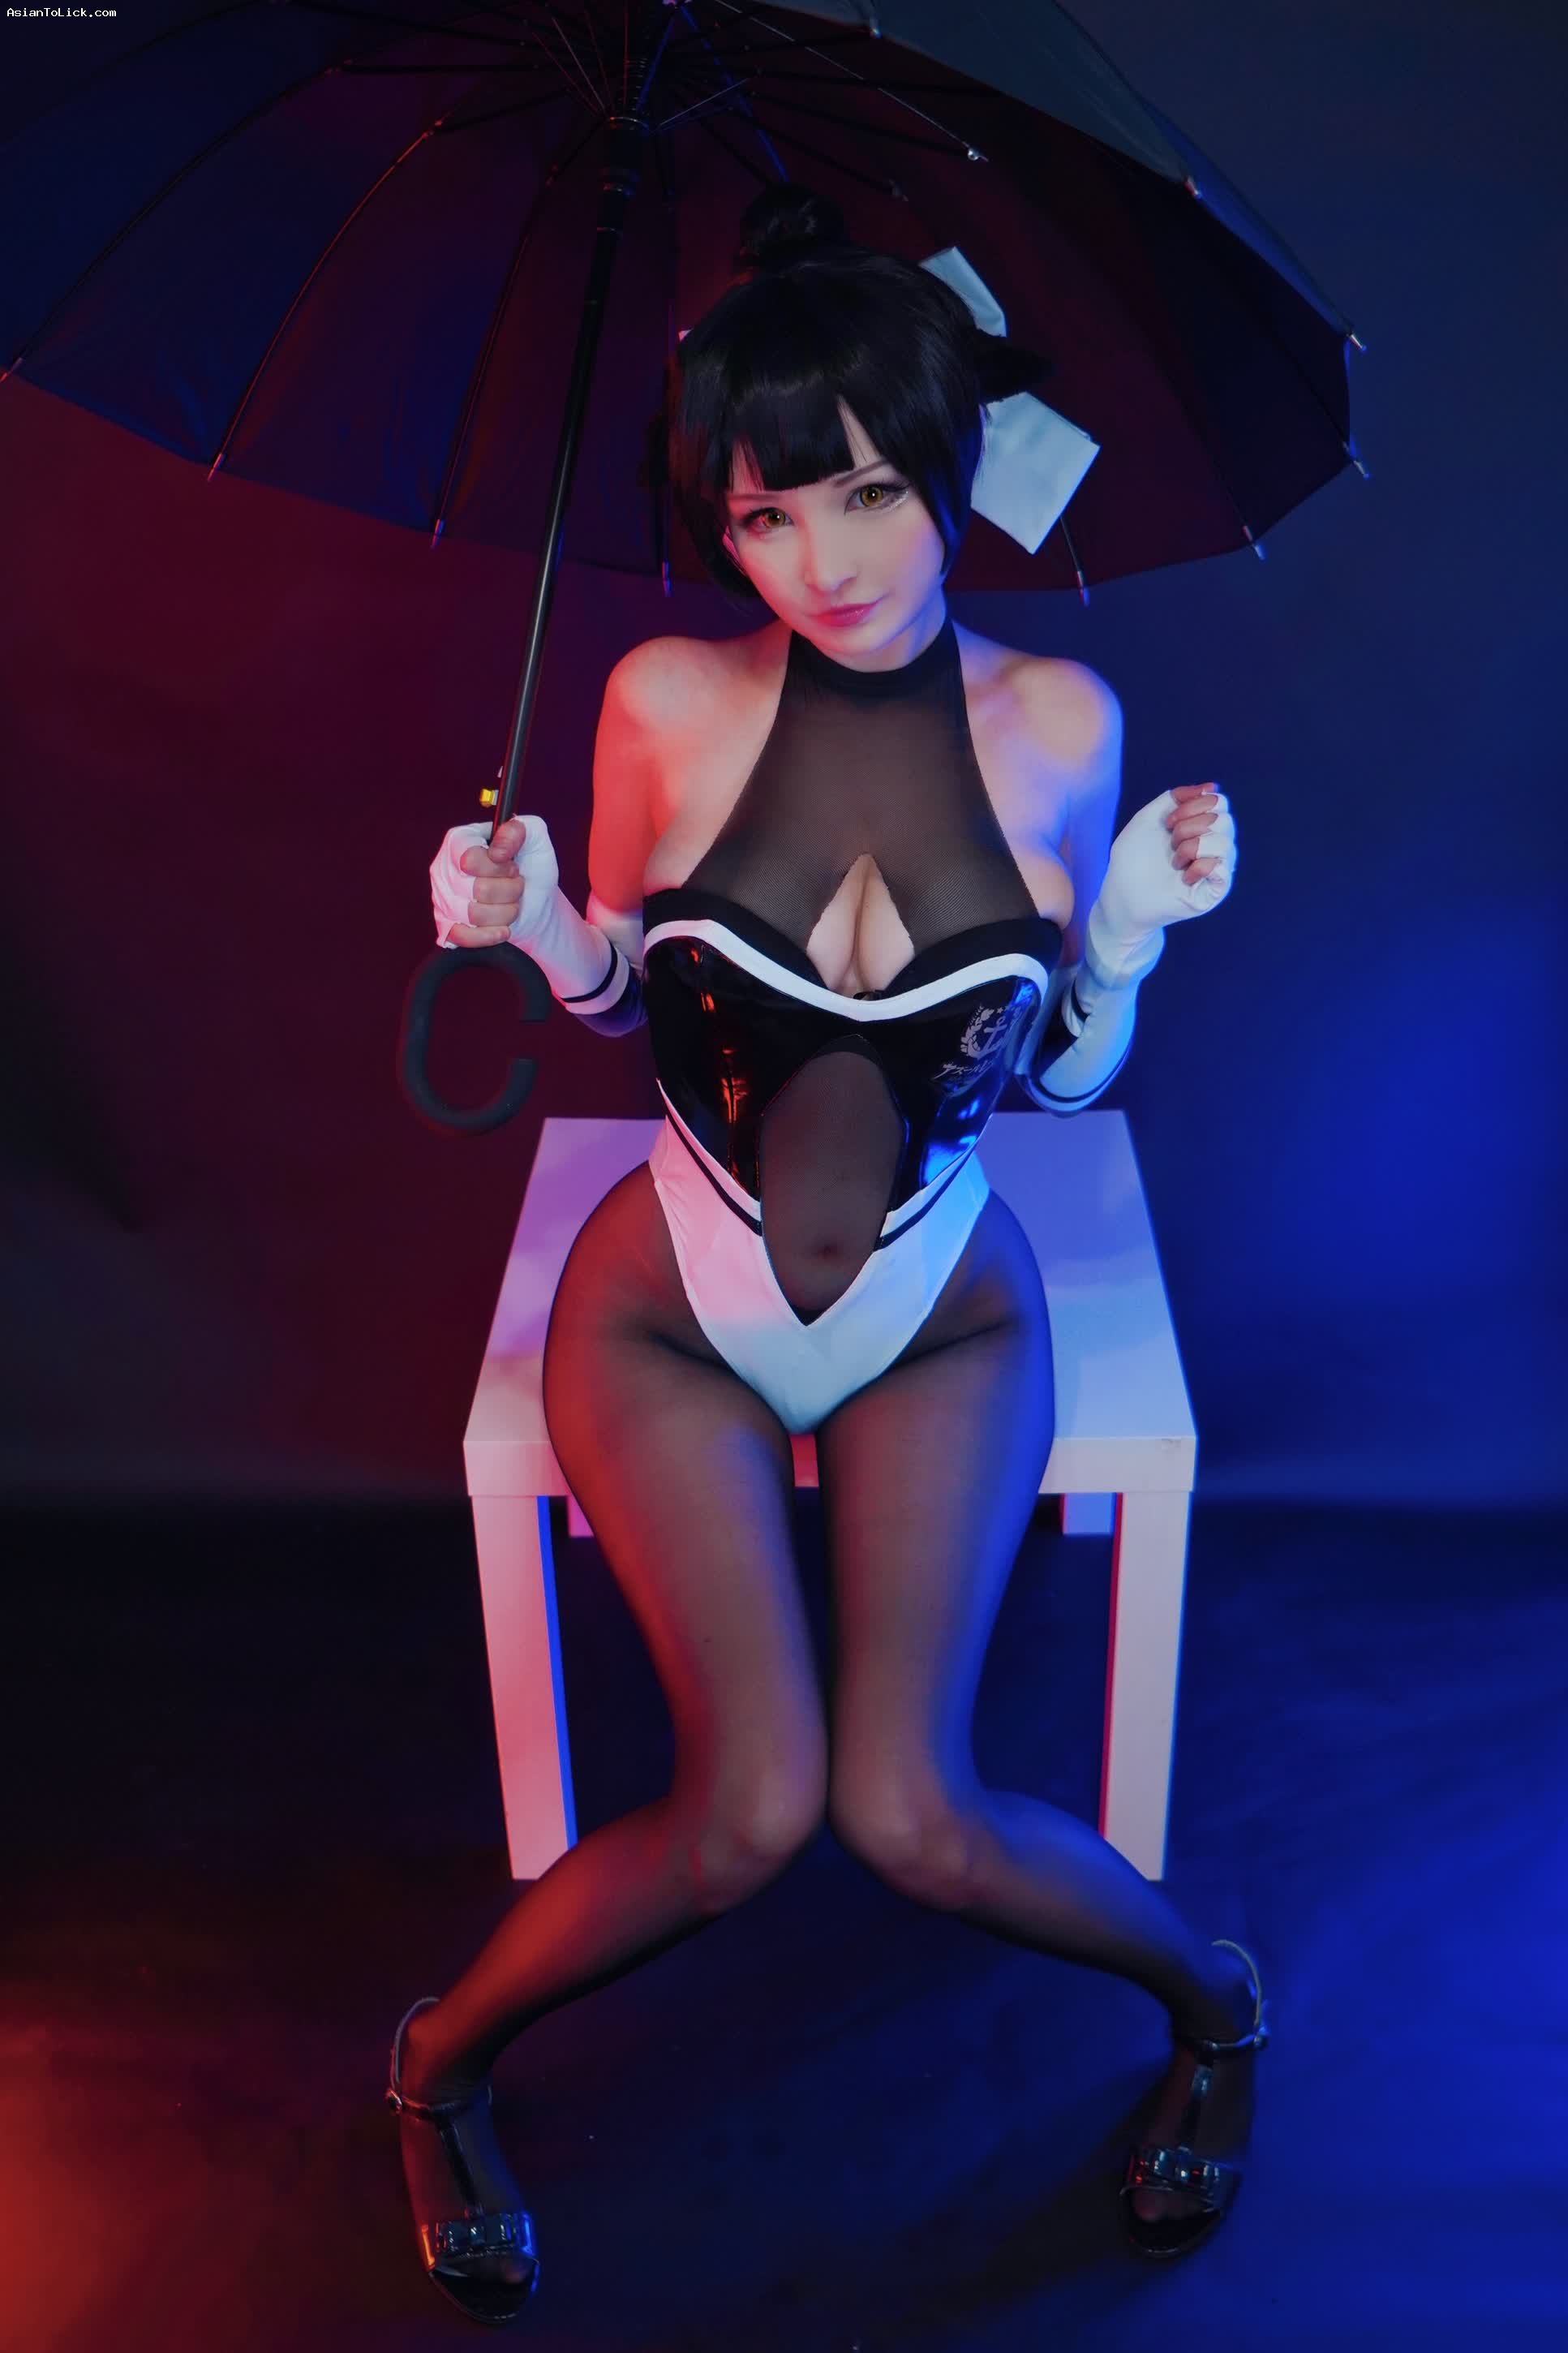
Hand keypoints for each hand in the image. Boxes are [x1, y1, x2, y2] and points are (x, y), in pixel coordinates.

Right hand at [429, 813, 552, 949]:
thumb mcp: (535, 837)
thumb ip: (517, 830)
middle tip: (515, 885)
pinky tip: (503, 929)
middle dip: (509, 890)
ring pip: (474, 915)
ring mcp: (442, 898)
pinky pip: (462, 936)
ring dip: (505, 912)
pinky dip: (489, 935)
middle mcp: (444, 868)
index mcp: (459, 841)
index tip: (513, 864)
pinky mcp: (447, 926)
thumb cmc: (531, 867)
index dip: (499, 867)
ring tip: (511, 903)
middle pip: (477, 889)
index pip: (470, 859)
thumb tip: (496, 852)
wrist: (537, 903)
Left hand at [1084, 784, 1236, 987]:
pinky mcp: (1215, 891)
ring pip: (1225, 842)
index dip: (1194, 805)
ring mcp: (1216, 868)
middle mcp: (1213, 845)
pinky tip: (1184, 877)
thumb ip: (1175, 797)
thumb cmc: (1132, 858)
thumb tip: (1212, 787)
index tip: (1168, 822)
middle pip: (1225, 819)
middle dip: (1190, 826)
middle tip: (1171, 843)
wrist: (1121, 893)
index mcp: (1200, 827)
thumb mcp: (1149, 818)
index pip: (1219, 802)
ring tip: (1175, 862)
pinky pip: (1223, 869)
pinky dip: (1200, 867)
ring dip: (1192, 847)